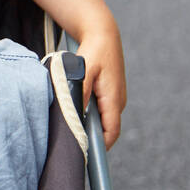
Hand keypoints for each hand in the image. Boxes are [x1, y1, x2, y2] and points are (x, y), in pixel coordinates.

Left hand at [75, 17, 126, 150]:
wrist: (103, 34)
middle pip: (107, 129)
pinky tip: (76, 110)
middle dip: (91, 137)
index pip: (111, 133)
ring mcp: (116, 98)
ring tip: (71, 126)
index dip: (100, 147)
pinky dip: (91, 114)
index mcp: (113, 99)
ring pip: (104, 120)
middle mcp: (118, 101)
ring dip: (90, 124)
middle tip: (71, 143)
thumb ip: (80, 91)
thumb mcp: (83, 70)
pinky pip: (102, 111)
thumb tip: (75, 113)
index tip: (84, 155)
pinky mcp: (111, 94)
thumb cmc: (93, 51)